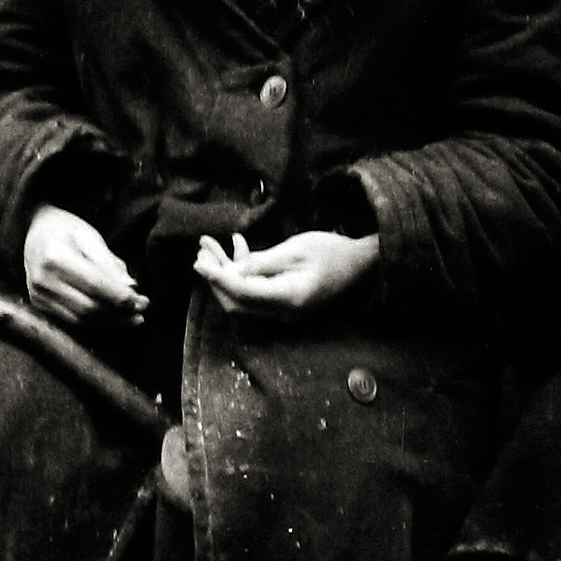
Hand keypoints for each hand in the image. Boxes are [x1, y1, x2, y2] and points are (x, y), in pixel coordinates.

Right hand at [23, 203, 148, 325]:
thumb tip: (131, 288)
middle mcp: (42, 280)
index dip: (121, 297)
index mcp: (54, 256)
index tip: (143, 301)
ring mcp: (38, 295)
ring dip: (111, 322)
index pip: (94, 284)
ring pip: (81, 320)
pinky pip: (72, 321)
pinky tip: (115, 319)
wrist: (33, 231)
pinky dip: (97, 323)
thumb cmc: (65, 230)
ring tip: (135, 318)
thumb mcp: (89, 236)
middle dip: (119, 312)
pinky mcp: (40, 305)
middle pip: (87, 307)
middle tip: (143, 308)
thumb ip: (109, 262)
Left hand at [194, 230, 378, 314]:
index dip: (216, 278)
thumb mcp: (296, 249)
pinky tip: (238, 248)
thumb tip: (232, 273)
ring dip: (225, 275)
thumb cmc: (332, 252)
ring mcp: (284, 312)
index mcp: (288, 298)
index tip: (199, 262)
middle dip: (215, 279)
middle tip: (201, 254)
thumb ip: (262, 263)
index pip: (242, 292)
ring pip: (243, 299)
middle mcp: (284, 312)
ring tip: (211, 248)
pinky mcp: (285, 305)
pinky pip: (256, 295)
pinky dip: (243, 275)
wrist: (361, 265)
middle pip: (237, 303)